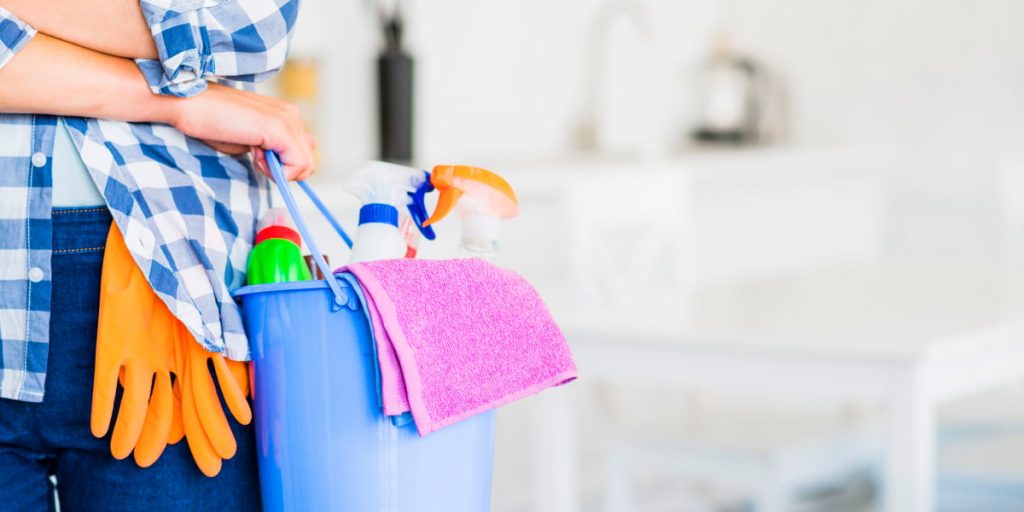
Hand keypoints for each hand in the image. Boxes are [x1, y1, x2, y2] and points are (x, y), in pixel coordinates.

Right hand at [170, 83, 316, 179]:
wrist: (187, 103)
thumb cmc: (211, 122)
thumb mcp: (250, 142)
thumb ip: (273, 152)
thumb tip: (292, 166)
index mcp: (285, 114)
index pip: (305, 152)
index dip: (284, 167)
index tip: (258, 157)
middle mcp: (291, 113)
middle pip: (309, 163)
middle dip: (284, 171)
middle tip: (255, 157)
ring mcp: (287, 119)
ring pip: (306, 166)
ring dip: (279, 171)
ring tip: (253, 154)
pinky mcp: (279, 128)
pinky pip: (297, 165)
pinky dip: (277, 171)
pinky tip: (255, 155)